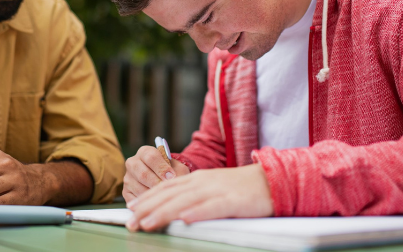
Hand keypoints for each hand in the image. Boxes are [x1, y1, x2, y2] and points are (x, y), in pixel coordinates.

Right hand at [123, 146, 189, 202]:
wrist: (166, 181)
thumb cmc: (172, 172)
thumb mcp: (178, 168)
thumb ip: (178, 172)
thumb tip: (172, 181)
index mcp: (145, 152)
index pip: (151, 156)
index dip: (162, 167)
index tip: (171, 177)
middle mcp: (132, 163)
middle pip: (143, 174)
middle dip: (157, 183)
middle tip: (167, 189)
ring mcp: (128, 178)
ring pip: (139, 188)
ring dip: (153, 195)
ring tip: (164, 197)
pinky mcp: (126, 192)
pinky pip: (135, 200)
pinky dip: (146, 203)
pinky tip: (155, 203)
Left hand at [125, 163, 273, 231]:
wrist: (271, 180)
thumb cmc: (240, 188)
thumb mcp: (212, 188)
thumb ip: (192, 196)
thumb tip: (173, 210)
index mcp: (196, 178)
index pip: (165, 188)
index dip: (146, 198)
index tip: (130, 210)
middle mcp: (202, 182)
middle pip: (170, 195)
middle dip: (148, 209)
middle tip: (131, 222)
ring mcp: (217, 190)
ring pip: (185, 201)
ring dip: (164, 213)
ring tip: (148, 223)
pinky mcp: (234, 201)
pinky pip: (213, 207)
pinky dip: (198, 213)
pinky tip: (185, 220)